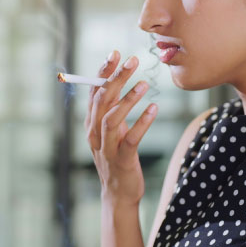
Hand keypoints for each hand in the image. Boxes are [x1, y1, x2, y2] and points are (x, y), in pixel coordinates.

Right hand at [84, 50, 157, 207]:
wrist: (118, 193)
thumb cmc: (117, 156)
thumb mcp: (112, 131)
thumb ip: (111, 109)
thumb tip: (115, 82)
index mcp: (90, 123)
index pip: (94, 92)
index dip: (103, 71)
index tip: (115, 53)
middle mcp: (94, 133)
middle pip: (103, 100)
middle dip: (116, 78)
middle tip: (132, 60)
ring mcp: (107, 148)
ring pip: (112, 118)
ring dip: (128, 99)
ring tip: (145, 83)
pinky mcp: (122, 160)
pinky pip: (131, 139)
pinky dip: (142, 122)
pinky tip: (154, 108)